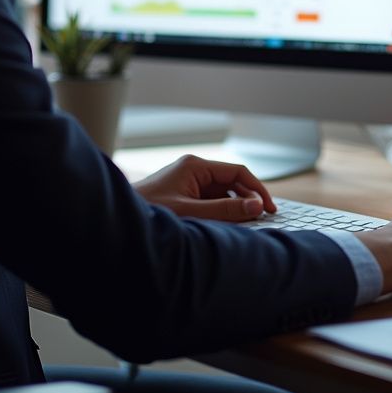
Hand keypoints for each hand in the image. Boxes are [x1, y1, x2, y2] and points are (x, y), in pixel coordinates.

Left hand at [133, 154, 276, 221]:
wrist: (122, 220)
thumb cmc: (149, 212)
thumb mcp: (191, 212)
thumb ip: (225, 209)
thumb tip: (256, 206)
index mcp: (196, 166)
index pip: (237, 172)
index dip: (256, 189)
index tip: (269, 207)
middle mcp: (194, 170)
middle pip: (232, 182)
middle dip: (248, 199)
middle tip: (262, 220)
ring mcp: (189, 183)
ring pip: (223, 193)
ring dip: (235, 207)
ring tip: (247, 225)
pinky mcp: (185, 195)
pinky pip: (211, 202)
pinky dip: (222, 212)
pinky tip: (227, 226)